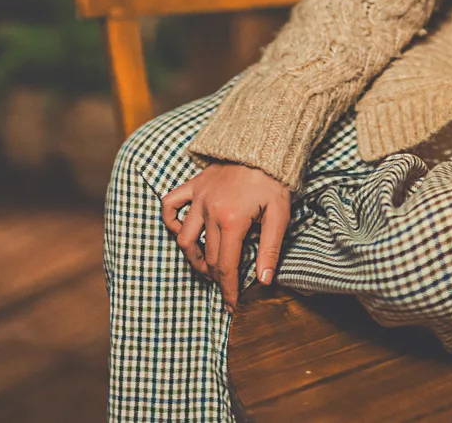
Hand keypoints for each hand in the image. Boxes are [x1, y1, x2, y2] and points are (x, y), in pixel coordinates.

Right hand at [161, 162, 292, 310]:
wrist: (264, 145)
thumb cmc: (274, 181)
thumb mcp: (280, 215)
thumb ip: (271, 249)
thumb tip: (264, 281)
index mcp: (232, 220)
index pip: (226, 266)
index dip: (228, 290)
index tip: (231, 306)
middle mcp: (210, 210)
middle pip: (208, 256)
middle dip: (217, 276)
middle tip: (226, 285)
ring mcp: (199, 197)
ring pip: (185, 237)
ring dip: (194, 257)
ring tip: (207, 266)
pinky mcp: (194, 185)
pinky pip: (170, 204)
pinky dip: (171, 220)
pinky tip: (182, 231)